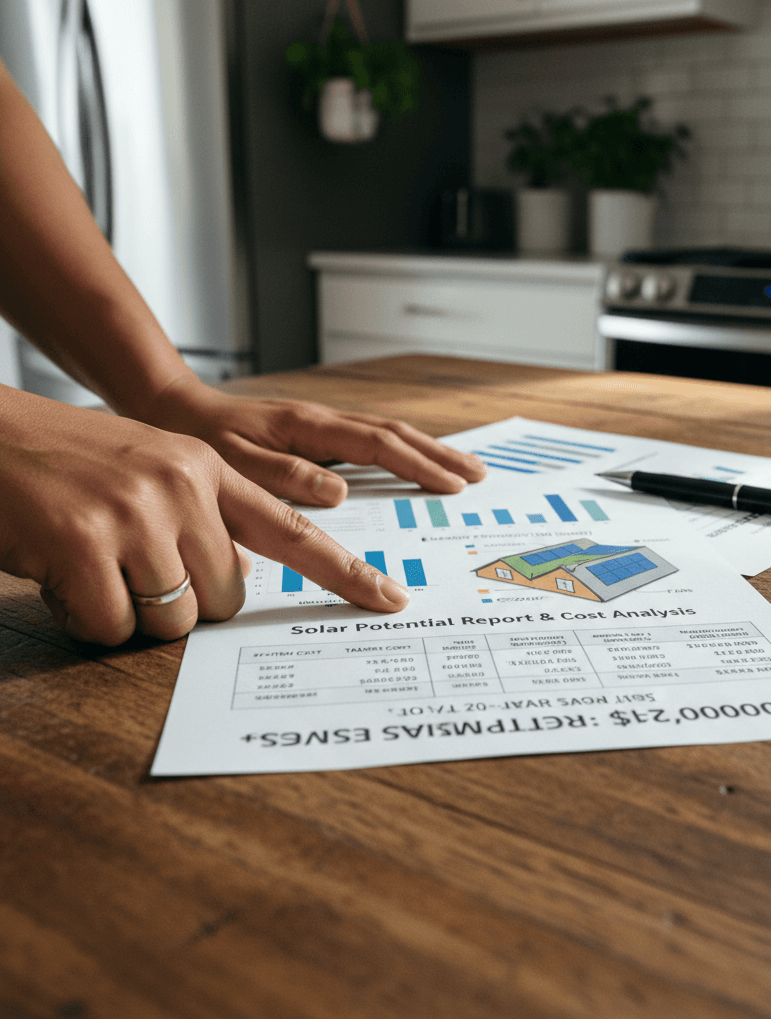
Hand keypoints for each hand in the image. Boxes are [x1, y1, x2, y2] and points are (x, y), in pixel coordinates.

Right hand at [0, 389, 412, 645]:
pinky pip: (112, 628)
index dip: (343, 571)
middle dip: (183, 601)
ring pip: (173, 620)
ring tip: (91, 562)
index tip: (389, 598)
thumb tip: (235, 581)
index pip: (291, 529)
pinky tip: (60, 574)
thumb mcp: (150, 472)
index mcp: (207, 467)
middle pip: (226, 598)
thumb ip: (205, 518)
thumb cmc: (66, 462)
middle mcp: (182, 484)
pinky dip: (85, 618)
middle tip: (130, 567)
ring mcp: (134, 511)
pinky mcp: (83, 542)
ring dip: (130, 612)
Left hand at [139, 377, 486, 506]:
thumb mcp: (230, 462)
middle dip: (440, 455)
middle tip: (478, 476)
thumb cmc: (197, 440)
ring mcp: (321, 424)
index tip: (452, 487)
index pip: (378, 445)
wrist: (173, 407)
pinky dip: (401, 450)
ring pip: (387, 433)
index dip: (418, 466)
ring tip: (462, 469)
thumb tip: (339, 490)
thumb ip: (281, 476)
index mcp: (308, 426)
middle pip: (396, 433)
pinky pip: (370, 439)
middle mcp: (322, 420)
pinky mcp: (315, 433)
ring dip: (427, 450)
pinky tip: (412, 464)